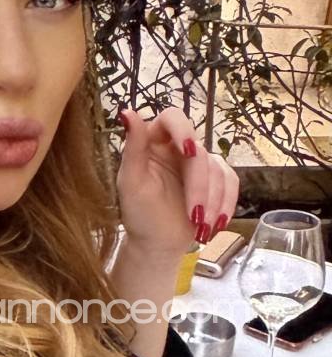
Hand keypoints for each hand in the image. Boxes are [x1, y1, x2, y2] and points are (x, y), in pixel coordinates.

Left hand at [116, 105, 239, 256]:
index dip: (183, 129)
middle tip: (194, 215)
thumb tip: (126, 112)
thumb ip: (132, 148)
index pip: (172, 117)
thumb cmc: (139, 215)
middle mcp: (176, 146)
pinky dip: (227, 202)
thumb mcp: (131, 183)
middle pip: (200, 152)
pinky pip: (231, 180)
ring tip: (202, 226)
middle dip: (199, 186)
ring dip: (213, 200)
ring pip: (217, 169)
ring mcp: (197, 161)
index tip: (189, 151)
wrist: (157, 244)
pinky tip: (217, 222)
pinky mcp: (215, 178)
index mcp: (152, 141)